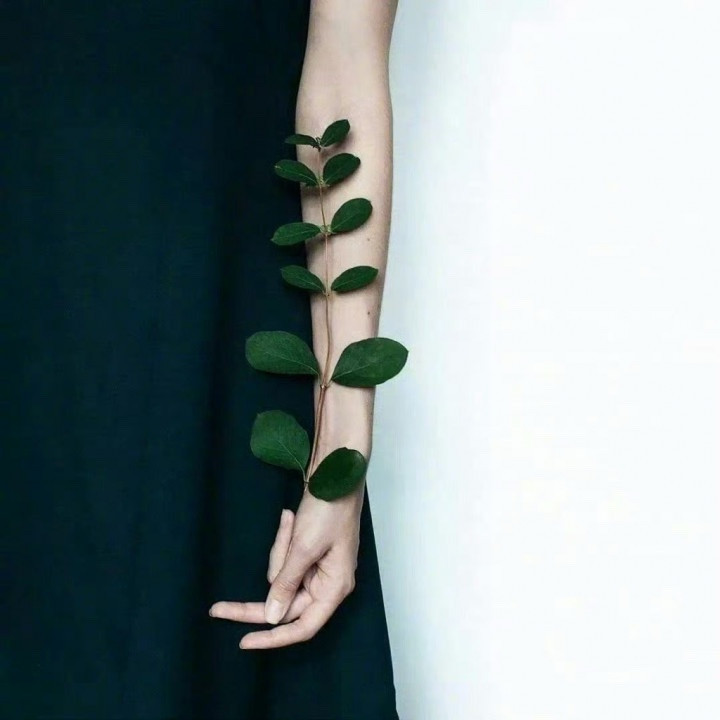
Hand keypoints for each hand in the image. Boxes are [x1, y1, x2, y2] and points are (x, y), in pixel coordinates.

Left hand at [209, 480, 363, 649]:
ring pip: (282, 576)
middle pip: (285, 603)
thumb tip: (272, 617)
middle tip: (217, 608)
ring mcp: (317, 568)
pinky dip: (283, 540)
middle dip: (259, 595)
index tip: (242, 641)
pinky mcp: (308, 553)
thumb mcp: (304, 548)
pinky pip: (285, 558)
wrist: (336, 473)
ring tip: (290, 522)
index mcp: (334, 588)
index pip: (302, 627)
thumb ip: (285, 584)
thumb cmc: (329, 510)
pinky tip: (290, 518)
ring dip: (279, 550)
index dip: (273, 638)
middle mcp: (327, 583)